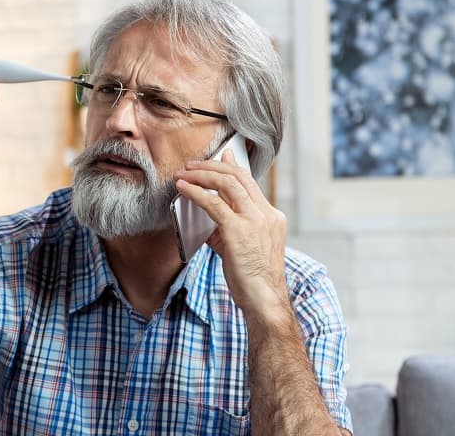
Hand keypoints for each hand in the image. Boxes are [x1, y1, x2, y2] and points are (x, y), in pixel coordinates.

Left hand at [174, 150, 289, 324]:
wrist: (264, 299)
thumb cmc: (253, 278)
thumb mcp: (245, 247)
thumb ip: (229, 227)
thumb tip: (206, 215)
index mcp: (272, 216)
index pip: (251, 182)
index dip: (234, 166)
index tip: (222, 155)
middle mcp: (266, 214)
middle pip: (239, 176)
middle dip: (213, 165)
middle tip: (193, 164)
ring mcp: (254, 220)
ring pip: (226, 183)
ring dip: (201, 174)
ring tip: (184, 173)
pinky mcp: (237, 230)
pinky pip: (213, 203)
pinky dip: (195, 193)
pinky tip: (183, 189)